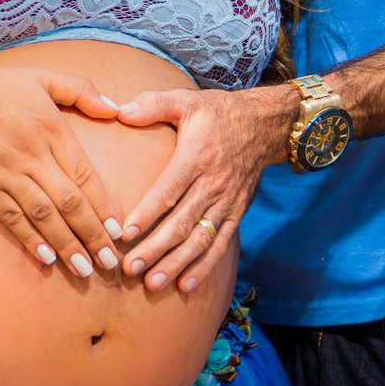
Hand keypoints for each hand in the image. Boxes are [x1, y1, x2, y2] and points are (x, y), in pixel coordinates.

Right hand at [0, 61, 124, 277]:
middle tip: (110, 261)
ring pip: (43, 216)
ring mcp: (7, 175)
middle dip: (92, 235)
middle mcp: (32, 156)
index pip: (85, 174)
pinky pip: (12, 218)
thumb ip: (81, 89)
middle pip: (69, 202)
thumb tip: (116, 108)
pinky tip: (47, 258)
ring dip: (67, 245)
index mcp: (51, 129)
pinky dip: (30, 240)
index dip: (103, 205)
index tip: (118, 230)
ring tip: (85, 269)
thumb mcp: (41, 76)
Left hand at [114, 85, 292, 291]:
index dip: (147, 213)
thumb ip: (152, 104)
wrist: (265, 125)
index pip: (169, 190)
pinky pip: (220, 244)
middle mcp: (212, 184)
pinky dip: (205, 266)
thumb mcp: (186, 100)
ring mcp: (226, 202)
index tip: (125, 232)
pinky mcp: (236, 213)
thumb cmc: (219, 112)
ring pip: (200, 239)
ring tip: (153, 283)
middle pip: (181, 222)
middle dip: (155, 248)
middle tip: (130, 268)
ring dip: (176, 263)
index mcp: (196, 157)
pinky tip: (186, 284)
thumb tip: (118, 111)